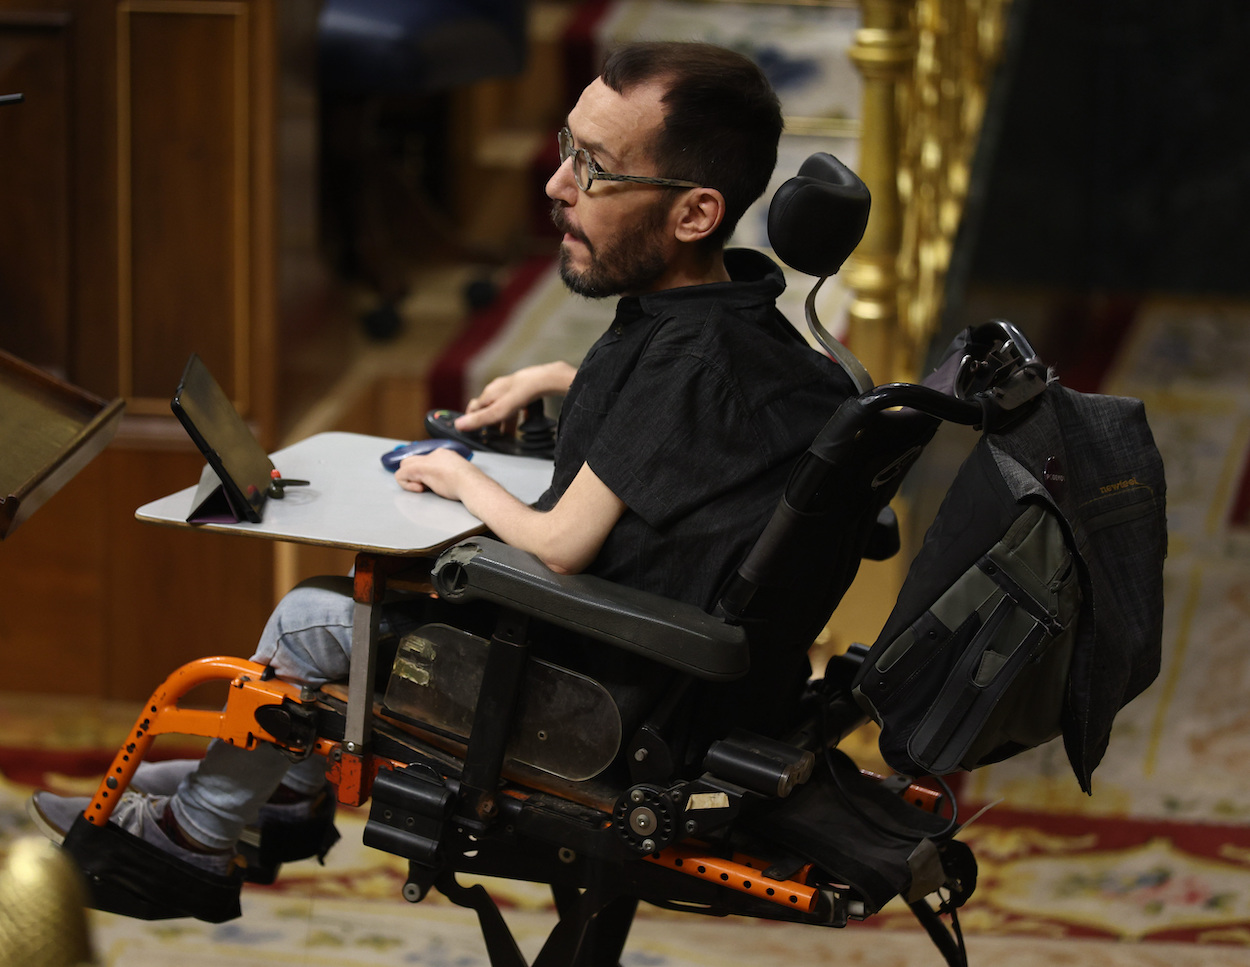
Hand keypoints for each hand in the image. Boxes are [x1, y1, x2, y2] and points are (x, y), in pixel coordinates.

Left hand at [394, 447, 479, 500]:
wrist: (472, 484)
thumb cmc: (470, 484)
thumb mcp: (459, 476)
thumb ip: (449, 475)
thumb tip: (445, 481)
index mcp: (445, 455)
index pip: (427, 460)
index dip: (426, 474)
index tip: (433, 484)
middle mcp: (435, 454)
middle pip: (413, 459)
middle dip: (414, 474)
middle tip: (425, 486)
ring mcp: (427, 460)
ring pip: (405, 465)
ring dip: (410, 479)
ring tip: (424, 488)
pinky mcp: (418, 468)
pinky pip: (401, 474)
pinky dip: (406, 484)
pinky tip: (419, 489)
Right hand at [455, 361, 575, 433]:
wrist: (543, 381)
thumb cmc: (520, 394)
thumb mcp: (497, 411)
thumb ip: (479, 420)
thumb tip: (458, 425)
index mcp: (488, 394)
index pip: (473, 408)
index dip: (472, 421)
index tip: (474, 433)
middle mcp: (497, 390)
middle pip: (489, 410)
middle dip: (491, 425)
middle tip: (494, 438)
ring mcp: (510, 389)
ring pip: (504, 408)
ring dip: (505, 422)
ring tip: (509, 436)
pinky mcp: (523, 390)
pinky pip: (517, 405)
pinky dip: (517, 415)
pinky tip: (524, 422)